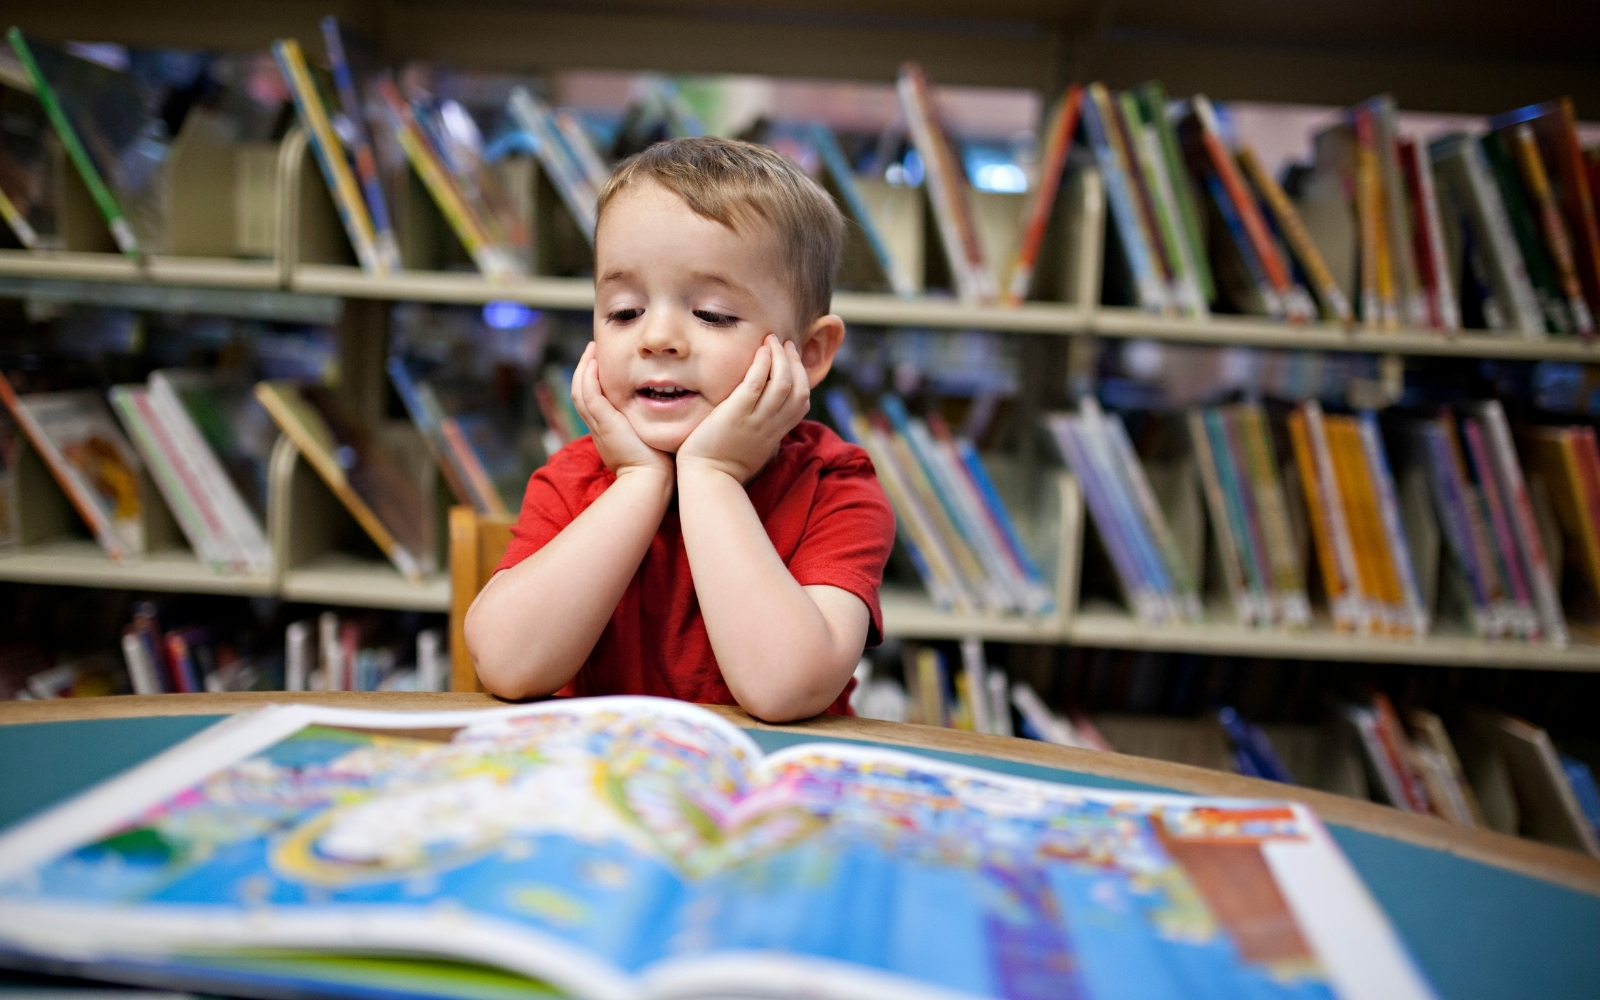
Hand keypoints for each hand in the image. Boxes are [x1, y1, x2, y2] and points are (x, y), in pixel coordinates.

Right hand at [569, 342, 673, 480]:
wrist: (650, 482)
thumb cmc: (659, 467)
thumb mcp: (652, 442)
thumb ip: (654, 427)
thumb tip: (672, 415)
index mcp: (608, 433)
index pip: (594, 403)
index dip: (594, 383)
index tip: (602, 366)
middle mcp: (598, 429)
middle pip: (581, 394)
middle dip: (585, 370)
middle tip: (592, 350)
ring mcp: (599, 426)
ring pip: (580, 392)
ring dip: (584, 368)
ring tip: (592, 349)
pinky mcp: (604, 423)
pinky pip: (589, 395)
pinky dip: (588, 377)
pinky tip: (595, 361)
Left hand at [678, 335, 809, 483]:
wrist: (708, 479)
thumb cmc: (725, 465)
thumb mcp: (754, 447)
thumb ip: (763, 429)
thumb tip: (765, 415)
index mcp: (777, 432)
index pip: (802, 401)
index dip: (801, 377)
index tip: (791, 360)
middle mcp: (772, 425)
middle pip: (798, 388)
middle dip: (795, 362)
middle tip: (785, 344)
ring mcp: (756, 419)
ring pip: (782, 382)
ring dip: (781, 357)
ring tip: (772, 340)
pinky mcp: (736, 413)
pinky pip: (756, 383)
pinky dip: (763, 363)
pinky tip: (761, 350)